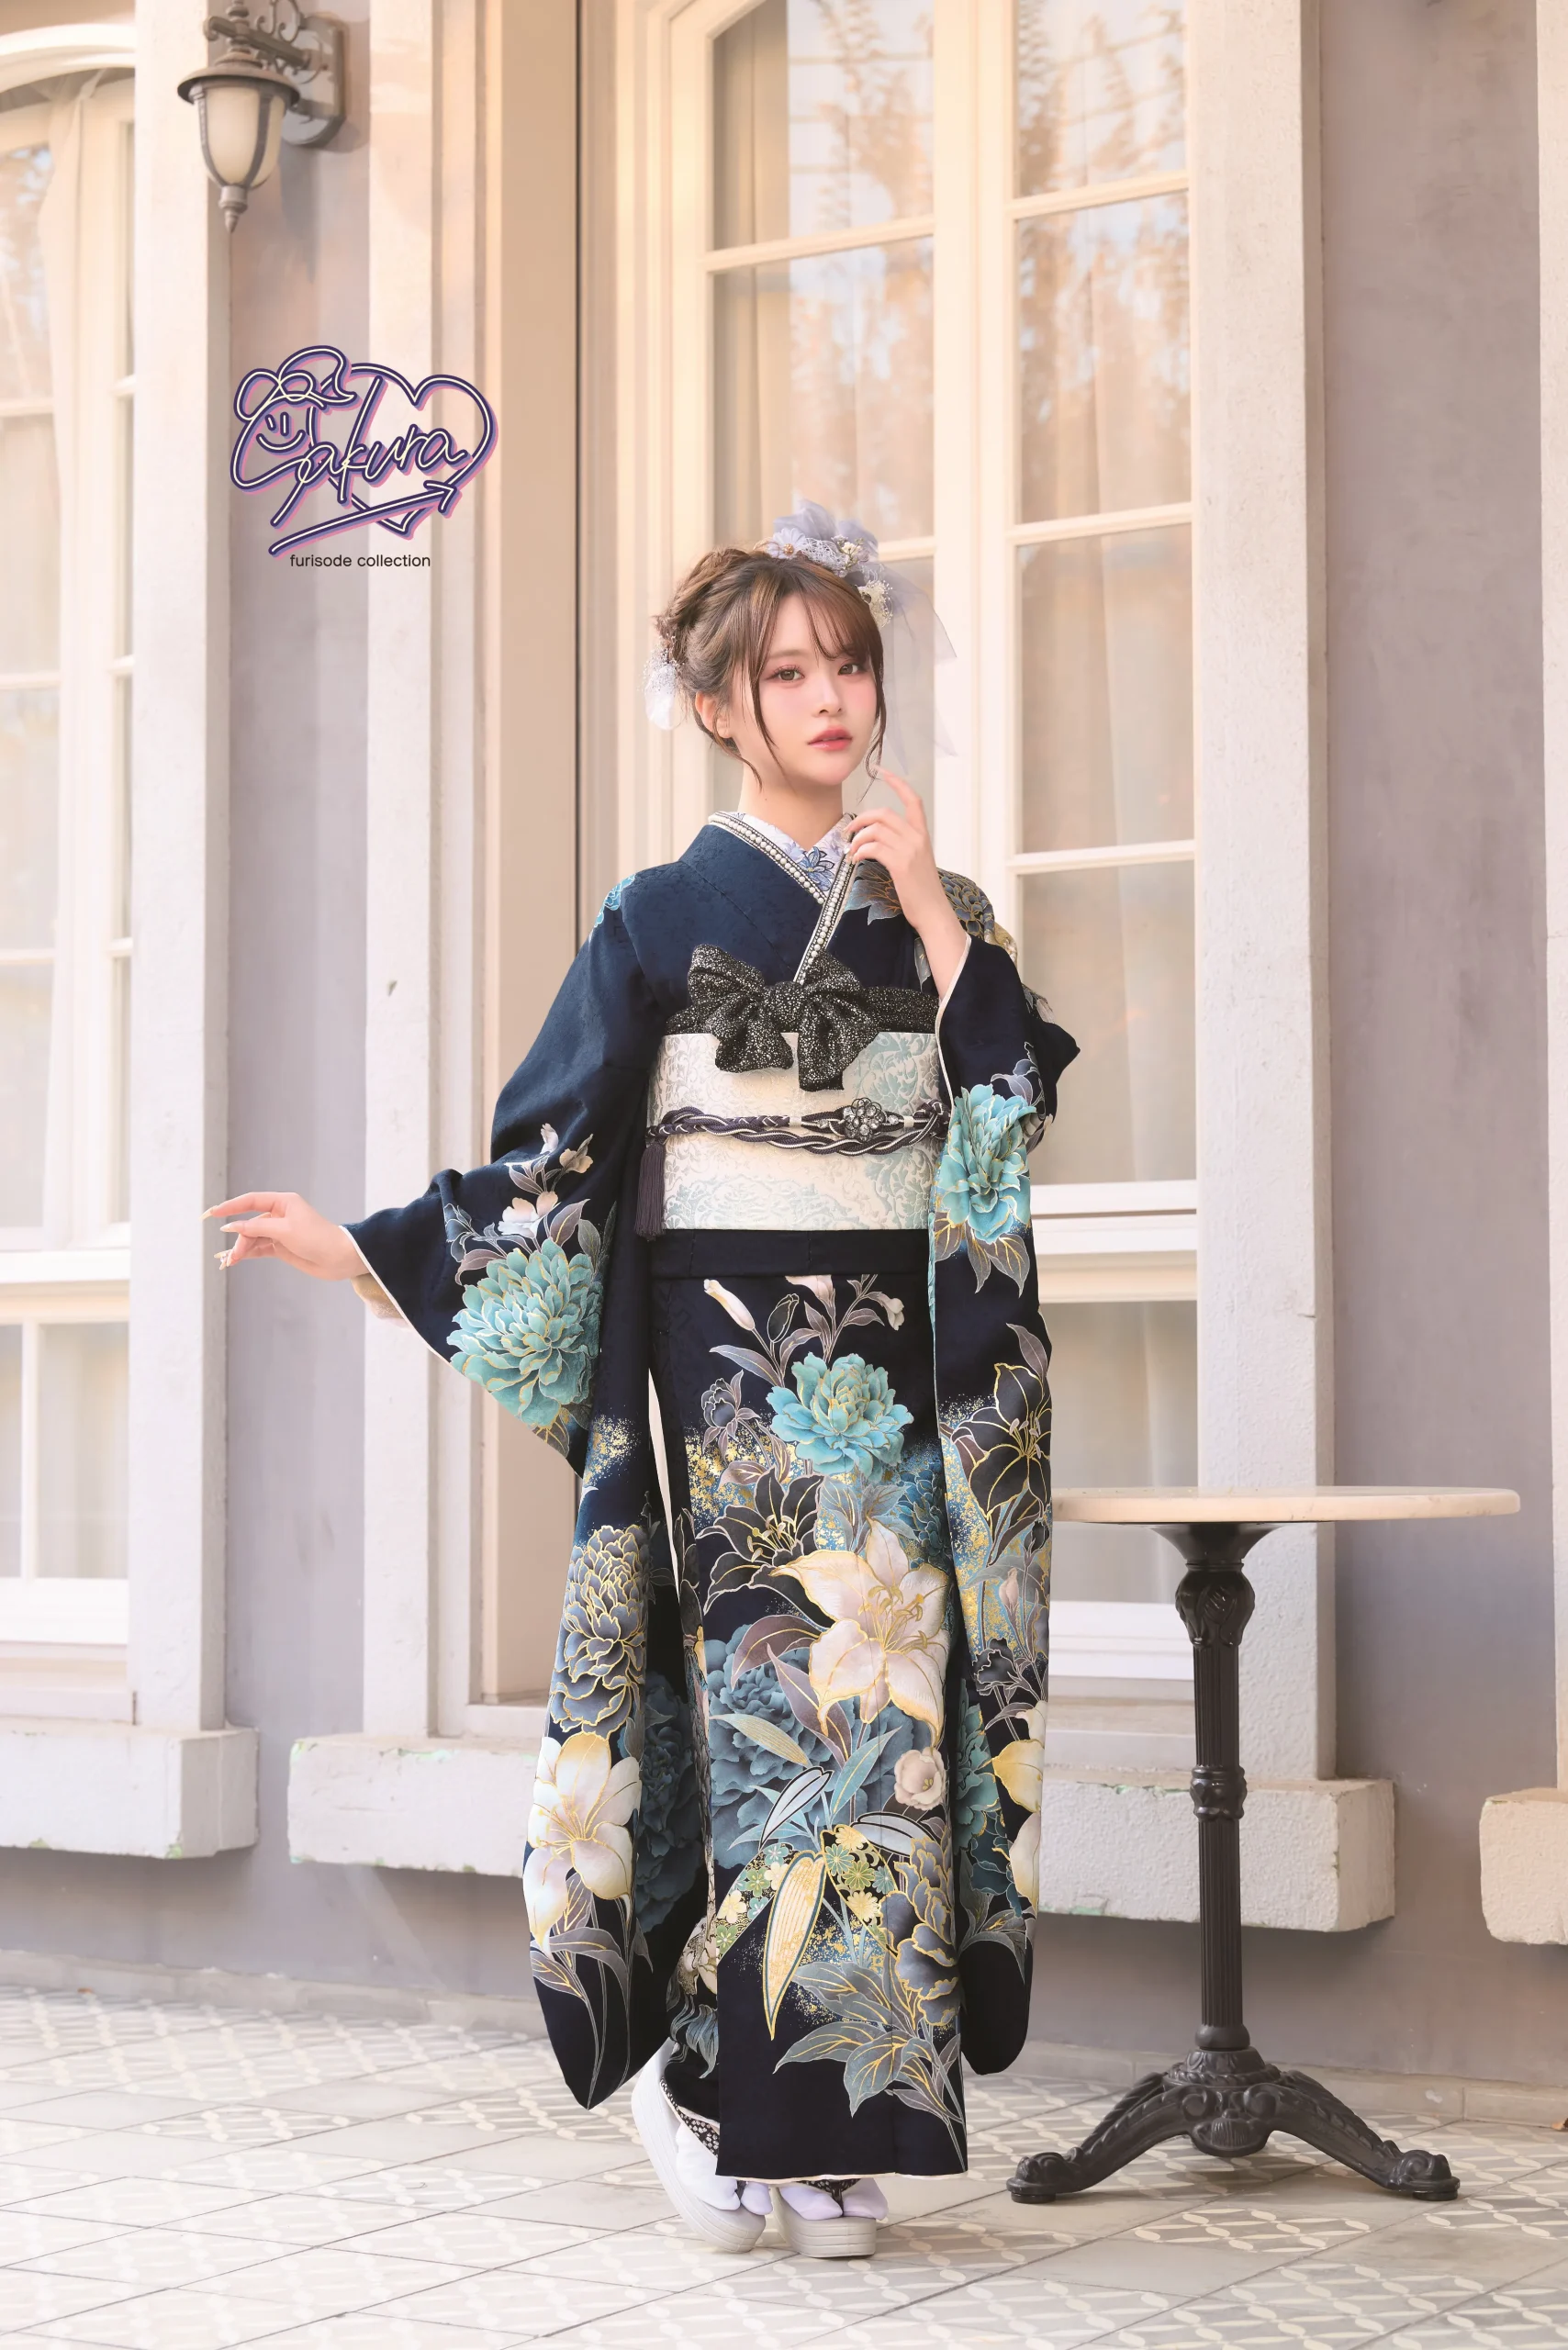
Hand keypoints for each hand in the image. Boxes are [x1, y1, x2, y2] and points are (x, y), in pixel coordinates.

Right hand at [204, 1191, 362, 1281]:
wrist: (339, 1258)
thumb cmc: (316, 1238)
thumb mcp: (284, 1230)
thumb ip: (257, 1227)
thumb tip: (232, 1225)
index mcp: (283, 1202)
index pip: (250, 1201)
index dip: (230, 1206)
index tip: (212, 1213)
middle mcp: (279, 1215)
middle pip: (250, 1223)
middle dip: (240, 1237)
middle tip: (234, 1255)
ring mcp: (279, 1232)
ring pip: (253, 1237)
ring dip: (242, 1248)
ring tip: (233, 1260)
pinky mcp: (281, 1247)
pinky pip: (259, 1248)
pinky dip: (248, 1253)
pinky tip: (237, 1259)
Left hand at [843, 773, 968, 996]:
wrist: (933, 913)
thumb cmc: (922, 892)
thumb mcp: (915, 863)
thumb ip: (901, 847)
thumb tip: (875, 842)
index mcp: (923, 835)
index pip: (912, 799)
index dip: (896, 782)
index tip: (882, 770)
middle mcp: (918, 838)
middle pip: (885, 814)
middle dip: (862, 819)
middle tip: (848, 832)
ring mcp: (910, 850)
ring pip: (876, 830)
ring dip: (857, 839)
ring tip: (851, 852)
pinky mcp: (901, 864)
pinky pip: (874, 847)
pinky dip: (860, 851)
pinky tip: (856, 861)